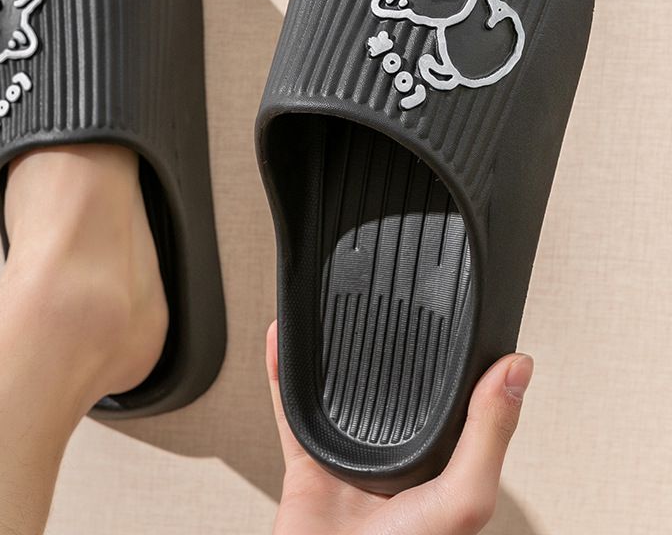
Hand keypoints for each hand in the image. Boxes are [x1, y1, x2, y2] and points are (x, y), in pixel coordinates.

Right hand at [267, 322, 532, 534]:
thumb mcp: (462, 498)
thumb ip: (488, 435)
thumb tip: (518, 371)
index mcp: (442, 463)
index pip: (457, 400)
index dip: (461, 361)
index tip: (463, 320)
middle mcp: (396, 455)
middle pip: (394, 390)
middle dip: (390, 350)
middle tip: (394, 302)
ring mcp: (350, 455)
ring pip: (338, 390)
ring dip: (332, 353)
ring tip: (337, 312)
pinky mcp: (308, 460)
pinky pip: (290, 407)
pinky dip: (281, 373)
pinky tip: (281, 341)